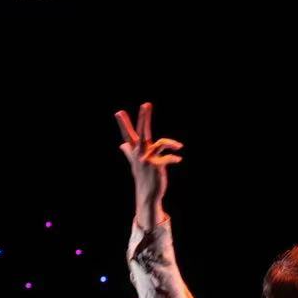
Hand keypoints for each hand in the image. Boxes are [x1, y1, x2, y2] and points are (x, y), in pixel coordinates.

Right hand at [113, 101, 183, 229]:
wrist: (148, 194)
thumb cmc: (143, 176)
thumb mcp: (135, 163)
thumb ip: (129, 152)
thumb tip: (122, 145)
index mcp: (134, 151)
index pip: (127, 134)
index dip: (123, 124)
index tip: (118, 112)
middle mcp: (139, 153)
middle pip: (141, 131)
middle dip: (144, 117)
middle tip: (146, 104)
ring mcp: (147, 159)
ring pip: (160, 143)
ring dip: (171, 143)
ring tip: (179, 146)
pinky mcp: (156, 166)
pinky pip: (168, 157)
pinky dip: (174, 158)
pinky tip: (178, 160)